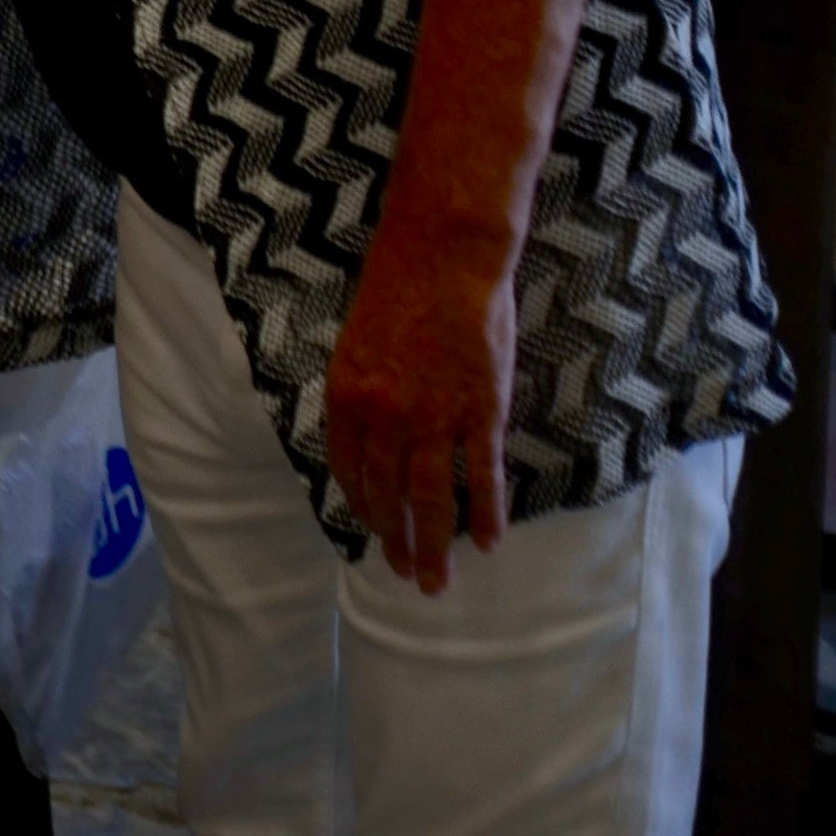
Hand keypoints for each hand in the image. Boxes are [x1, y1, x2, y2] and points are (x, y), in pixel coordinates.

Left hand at [323, 210, 520, 590]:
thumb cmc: (399, 285)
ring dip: (434, 546)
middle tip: (405, 572)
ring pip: (431, 499)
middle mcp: (384, 415)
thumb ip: (364, 390)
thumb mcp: (359, 339)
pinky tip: (488, 542)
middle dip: (395, 539)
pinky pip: (482, 477)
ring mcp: (433, 417)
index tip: (373, 526)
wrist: (442, 254)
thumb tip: (372, 431)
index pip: (347, 467)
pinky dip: (486, 514)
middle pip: (386, 493)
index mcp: (347, 394)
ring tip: (436, 581)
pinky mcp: (480, 413)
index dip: (361, 503)